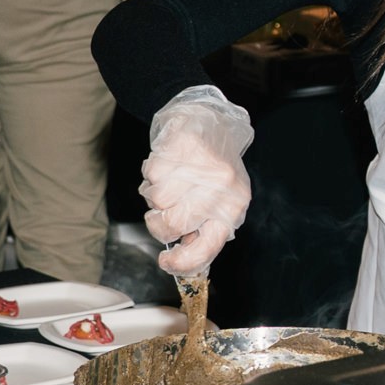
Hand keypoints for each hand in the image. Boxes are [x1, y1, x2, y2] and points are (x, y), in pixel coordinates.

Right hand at [142, 86, 254, 274]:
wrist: (209, 122)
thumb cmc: (214, 169)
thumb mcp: (221, 202)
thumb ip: (205, 231)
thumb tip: (183, 260)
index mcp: (233, 207)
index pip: (207, 247)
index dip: (182, 262)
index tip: (165, 262)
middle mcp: (221, 188)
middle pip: (172, 225)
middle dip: (158, 223)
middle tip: (163, 212)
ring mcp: (200, 168)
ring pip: (157, 201)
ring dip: (155, 196)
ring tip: (170, 183)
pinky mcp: (180, 149)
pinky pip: (150, 176)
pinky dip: (151, 175)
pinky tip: (167, 167)